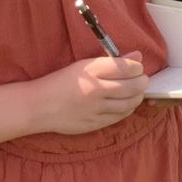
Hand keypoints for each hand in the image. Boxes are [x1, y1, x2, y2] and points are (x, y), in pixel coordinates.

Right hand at [34, 51, 148, 134]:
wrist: (39, 106)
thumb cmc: (61, 81)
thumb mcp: (85, 66)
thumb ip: (113, 62)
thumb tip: (138, 57)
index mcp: (93, 70)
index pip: (127, 67)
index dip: (137, 67)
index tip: (137, 67)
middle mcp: (96, 89)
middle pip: (133, 86)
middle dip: (142, 82)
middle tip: (142, 79)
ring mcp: (96, 109)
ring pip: (129, 103)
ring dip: (137, 96)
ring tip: (136, 92)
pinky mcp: (94, 124)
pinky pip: (119, 117)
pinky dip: (127, 109)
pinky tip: (126, 104)